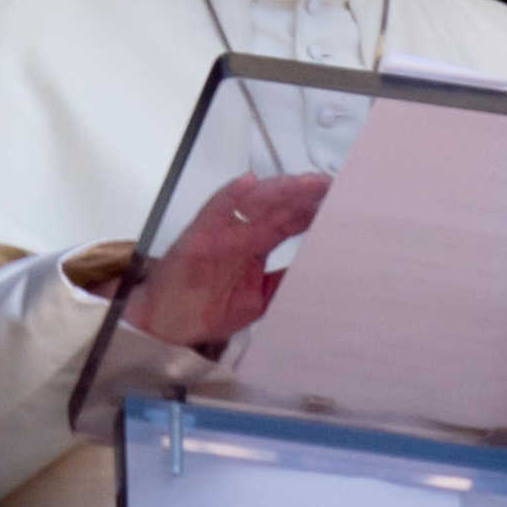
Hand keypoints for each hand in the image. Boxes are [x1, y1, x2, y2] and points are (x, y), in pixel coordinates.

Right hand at [122, 172, 329, 349]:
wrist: (164, 323)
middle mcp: (241, 234)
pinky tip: (249, 183)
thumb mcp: (257, 299)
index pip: (290, 222)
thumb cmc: (206, 308)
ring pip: (254, 204)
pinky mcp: (198, 237)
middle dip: (304, 195)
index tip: (341, 202)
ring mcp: (221, 232)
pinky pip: (215, 211)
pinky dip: (230, 196)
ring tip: (304, 183)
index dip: (314, 211)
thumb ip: (283, 282)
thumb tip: (320, 271)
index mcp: (255, 246)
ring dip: (280, 190)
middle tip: (331, 185)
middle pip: (278, 208)